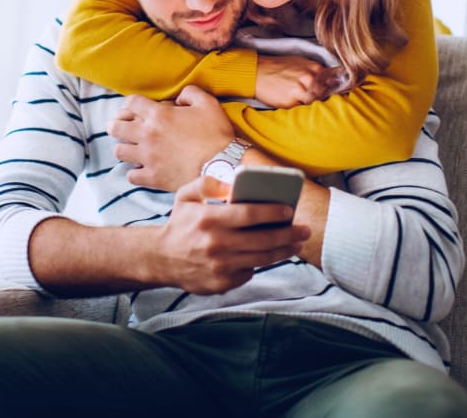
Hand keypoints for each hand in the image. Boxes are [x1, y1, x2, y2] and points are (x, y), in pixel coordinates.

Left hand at [108, 86, 233, 189]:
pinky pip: (131, 175)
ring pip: (119, 151)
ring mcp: (147, 157)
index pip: (131, 103)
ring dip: (124, 148)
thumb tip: (178, 98)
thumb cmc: (216, 134)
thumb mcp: (208, 103)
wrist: (222, 167)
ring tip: (132, 149)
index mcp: (159, 115)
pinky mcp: (152, 177)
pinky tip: (142, 170)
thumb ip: (190, 93)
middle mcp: (147, 135)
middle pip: (115, 127)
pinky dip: (134, 172)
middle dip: (116, 125)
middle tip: (123, 128)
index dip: (131, 103)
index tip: (135, 108)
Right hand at [149, 175, 309, 294]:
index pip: (248, 214)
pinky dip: (259, 263)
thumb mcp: (185, 196)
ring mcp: (219, 266)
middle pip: (262, 239)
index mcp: (208, 218)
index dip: (272, 212)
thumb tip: (233, 185)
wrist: (161, 259)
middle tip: (304, 230)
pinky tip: (267, 255)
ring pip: (261, 258)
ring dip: (283, 251)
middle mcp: (215, 243)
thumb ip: (207, 183)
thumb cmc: (180, 224)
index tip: (289, 210)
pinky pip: (249, 272)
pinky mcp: (221, 282)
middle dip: (288, 234)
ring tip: (295, 244)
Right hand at [254, 54, 327, 107]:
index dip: (331, 89)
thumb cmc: (276, 67)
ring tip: (300, 101)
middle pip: (326, 95)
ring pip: (315, 104)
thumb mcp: (300, 62)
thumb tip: (332, 78)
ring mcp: (302, 91)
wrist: (256, 72)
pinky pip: (302, 110)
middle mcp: (310, 79)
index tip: (329, 93)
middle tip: (311, 98)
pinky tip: (292, 102)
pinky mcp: (291, 102)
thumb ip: (316, 70)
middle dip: (321, 98)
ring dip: (311, 105)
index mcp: (315, 68)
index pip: (333, 83)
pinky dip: (299, 108)